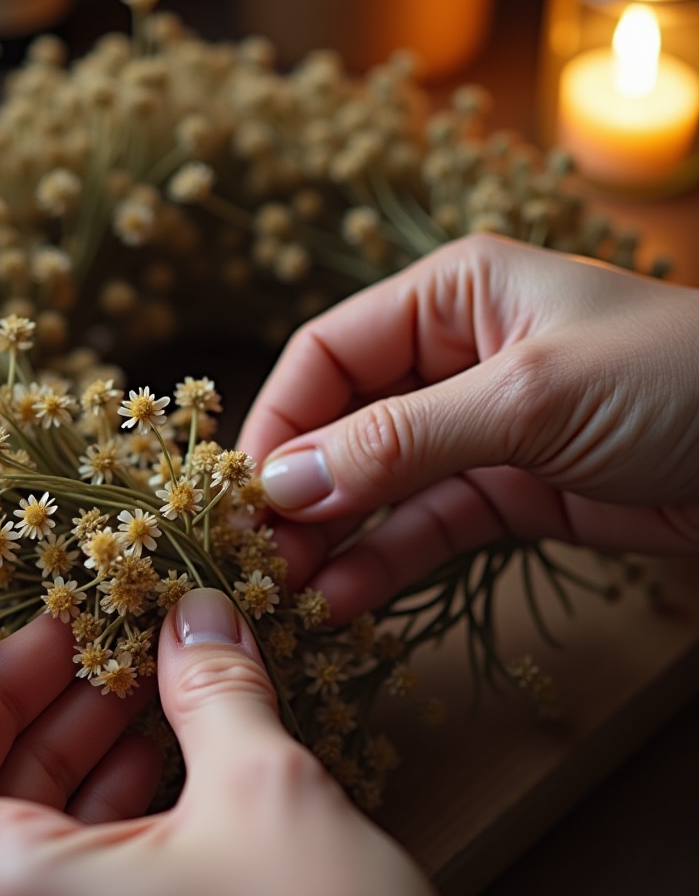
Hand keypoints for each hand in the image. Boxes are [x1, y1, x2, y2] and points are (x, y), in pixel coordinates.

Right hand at [241, 235, 698, 622]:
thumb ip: (402, 441)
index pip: (329, 353)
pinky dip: (387, 562)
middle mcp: (455, 355)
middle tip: (252, 560)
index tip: (240, 494)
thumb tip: (285, 482)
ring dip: (334, 537)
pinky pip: (429, 527)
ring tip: (285, 594)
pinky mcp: (514, 493)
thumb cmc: (672, 382)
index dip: (278, 421)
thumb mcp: (527, 398)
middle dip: (299, 490)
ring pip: (381, 484)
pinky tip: (343, 602)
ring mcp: (482, 429)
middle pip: (344, 422)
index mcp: (453, 293)